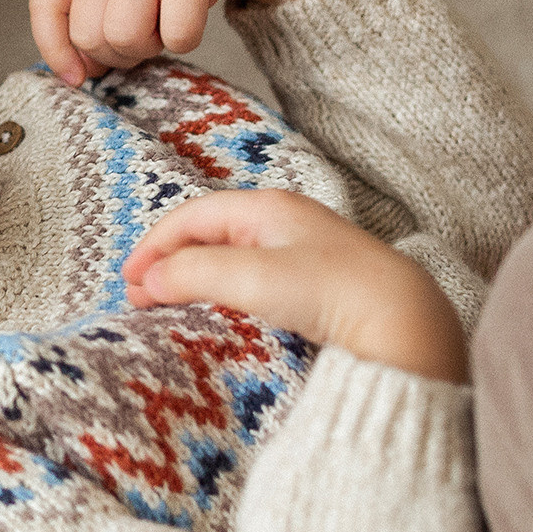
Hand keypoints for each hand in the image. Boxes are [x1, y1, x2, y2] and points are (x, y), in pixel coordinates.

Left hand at [29, 0, 361, 85]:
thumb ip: (94, 13)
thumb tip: (80, 72)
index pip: (46, 4)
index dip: (54, 48)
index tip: (77, 76)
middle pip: (88, 34)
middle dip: (116, 53)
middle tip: (145, 34)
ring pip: (124, 38)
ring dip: (150, 48)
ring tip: (165, 23)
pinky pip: (176, 36)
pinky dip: (185, 41)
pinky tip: (192, 18)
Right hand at [122, 189, 466, 382]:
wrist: (404, 324)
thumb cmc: (333, 292)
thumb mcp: (250, 277)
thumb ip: (190, 273)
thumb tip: (145, 281)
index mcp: (269, 207)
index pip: (192, 215)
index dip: (153, 245)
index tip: (128, 280)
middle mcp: (287, 223)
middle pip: (210, 234)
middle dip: (170, 260)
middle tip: (141, 294)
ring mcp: (305, 254)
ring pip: (233, 257)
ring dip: (196, 277)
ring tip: (172, 303)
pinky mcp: (319, 286)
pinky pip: (256, 279)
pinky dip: (225, 292)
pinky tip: (223, 312)